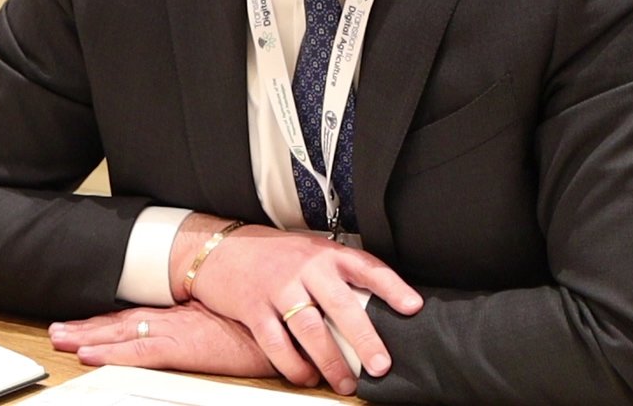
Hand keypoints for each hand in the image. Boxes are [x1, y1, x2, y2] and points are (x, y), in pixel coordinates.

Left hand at [49, 302, 272, 377]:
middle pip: (121, 323)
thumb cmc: (264, 323)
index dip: (107, 322)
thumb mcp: (231, 321)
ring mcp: (176, 331)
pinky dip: (113, 353)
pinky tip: (92, 355)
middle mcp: (174, 318)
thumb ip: (213, 323)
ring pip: (122, 334)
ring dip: (90, 337)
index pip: (136, 316)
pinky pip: (140, 352)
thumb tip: (205, 329)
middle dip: (88, 328)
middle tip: (57, 331)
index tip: (82, 325)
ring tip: (62, 339)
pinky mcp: (183, 347)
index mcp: (183, 314)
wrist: (286, 320)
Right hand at [172, 214, 423, 393]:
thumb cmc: (273, 255)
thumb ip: (338, 275)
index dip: (392, 287)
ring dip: (330, 362)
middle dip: (364, 338)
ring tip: (346, 383)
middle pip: (340, 305)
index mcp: (325, 253)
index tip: (413, 307)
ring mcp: (277, 288)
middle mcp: (304, 268)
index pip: (366, 267)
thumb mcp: (310, 252)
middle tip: (380, 365)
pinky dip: (293, 365)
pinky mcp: (253, 308)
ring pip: (310, 329)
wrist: (219, 248)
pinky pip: (276, 343)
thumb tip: (376, 308)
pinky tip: (306, 376)